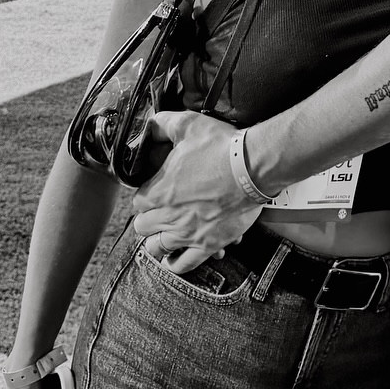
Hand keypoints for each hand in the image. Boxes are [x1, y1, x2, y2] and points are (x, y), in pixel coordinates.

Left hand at [130, 111, 264, 272]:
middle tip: (159, 212)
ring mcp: (187, 233)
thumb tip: (151, 123)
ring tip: (166, 234)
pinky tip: (177, 257)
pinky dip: (177, 263)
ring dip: (159, 241)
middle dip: (149, 219)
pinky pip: (183, 264)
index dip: (144, 197)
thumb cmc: (222, 147)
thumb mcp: (188, 125)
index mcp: (159, 191)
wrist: (253, 168)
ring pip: (157, 249)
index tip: (153, 193)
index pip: (136, 203)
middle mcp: (168, 216)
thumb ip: (163, 124)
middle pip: (142, 228)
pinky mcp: (207, 244)